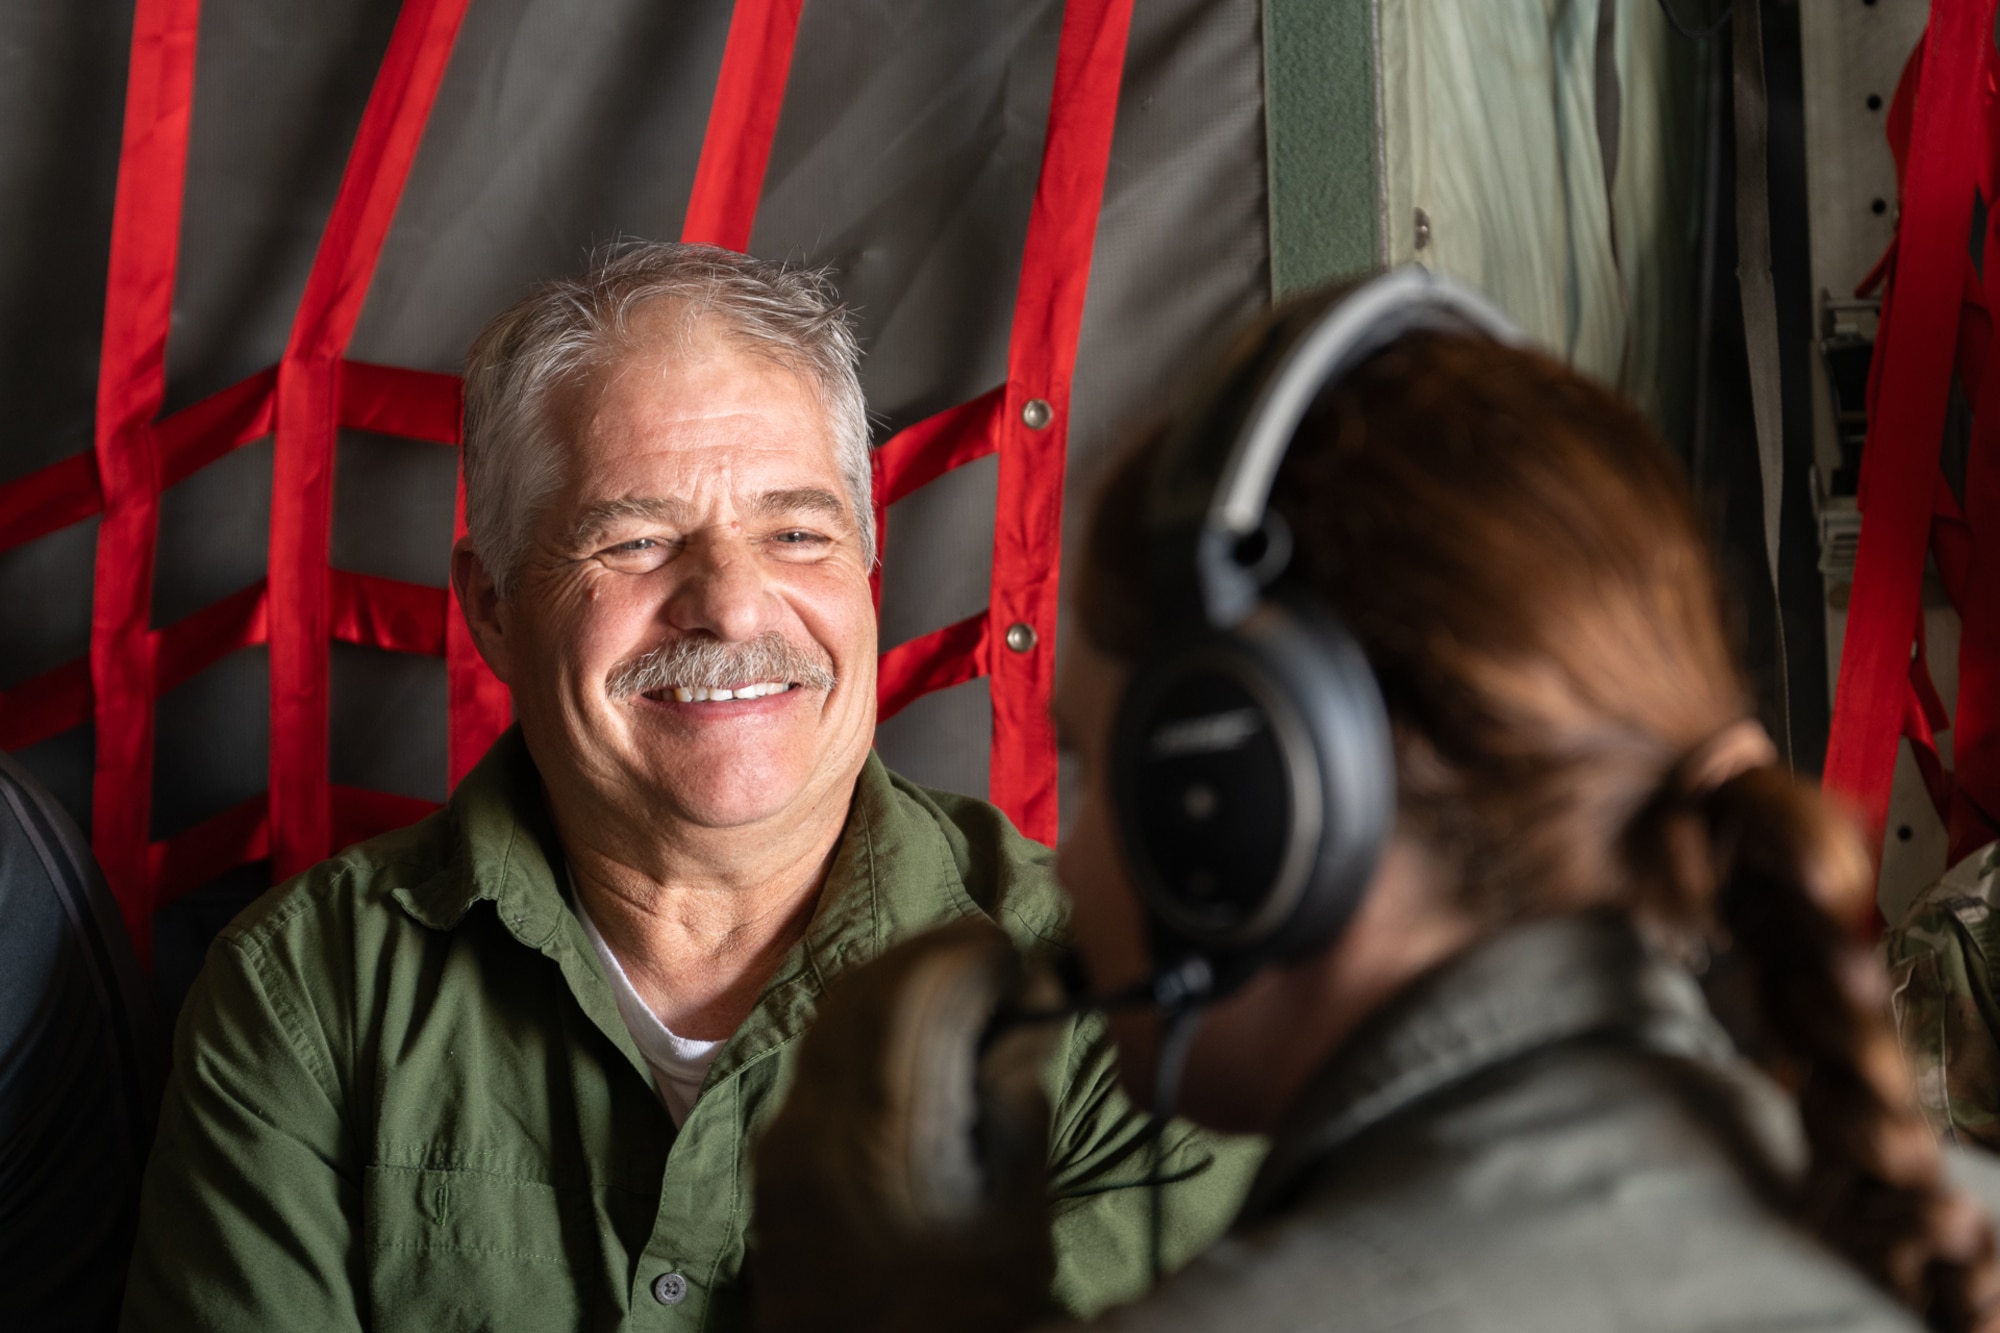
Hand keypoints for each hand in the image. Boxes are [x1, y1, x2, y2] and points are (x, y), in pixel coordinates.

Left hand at [753, 918, 1059, 1332]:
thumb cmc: (956, 1319)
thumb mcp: (1018, 1224)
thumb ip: (1018, 1108)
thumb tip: (1023, 1017)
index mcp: (890, 1133)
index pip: (919, 984)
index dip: (975, 953)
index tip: (1022, 964)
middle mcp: (821, 1119)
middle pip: (868, 981)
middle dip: (939, 953)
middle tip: (999, 967)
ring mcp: (785, 1138)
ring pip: (833, 1009)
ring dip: (900, 981)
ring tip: (963, 1000)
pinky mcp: (772, 1158)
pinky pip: (816, 1056)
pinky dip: (868, 1024)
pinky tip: (915, 1053)